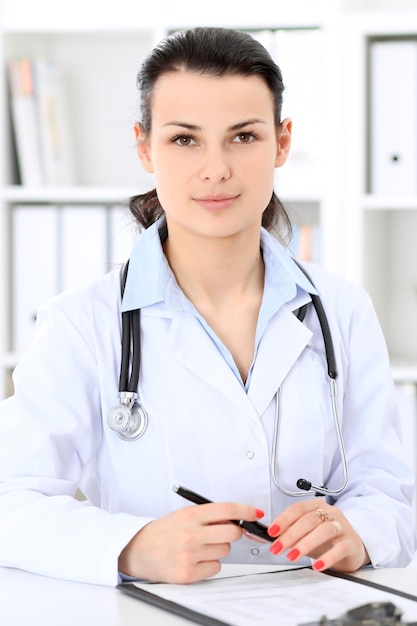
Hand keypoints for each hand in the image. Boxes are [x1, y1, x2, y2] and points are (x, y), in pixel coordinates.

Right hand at [118, 502, 262, 582]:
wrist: (139, 550)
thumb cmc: (164, 531)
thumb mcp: (184, 514)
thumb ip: (208, 515)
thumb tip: (237, 518)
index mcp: (190, 515)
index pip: (227, 510)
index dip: (246, 511)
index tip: (256, 513)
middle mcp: (191, 534)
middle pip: (233, 532)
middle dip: (234, 532)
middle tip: (224, 532)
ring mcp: (189, 555)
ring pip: (224, 551)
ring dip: (218, 549)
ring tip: (200, 546)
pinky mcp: (188, 574)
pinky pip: (215, 568)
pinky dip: (209, 564)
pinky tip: (195, 559)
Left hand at [267, 499, 368, 572]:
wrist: (352, 548)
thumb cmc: (327, 539)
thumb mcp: (307, 533)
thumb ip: (292, 532)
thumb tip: (274, 538)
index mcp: (317, 506)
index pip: (298, 508)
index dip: (284, 519)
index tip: (272, 532)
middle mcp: (331, 513)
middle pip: (309, 520)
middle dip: (290, 534)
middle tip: (277, 548)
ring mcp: (343, 526)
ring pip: (323, 530)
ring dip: (305, 544)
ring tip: (292, 556)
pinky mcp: (352, 543)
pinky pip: (340, 548)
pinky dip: (327, 557)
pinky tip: (317, 565)